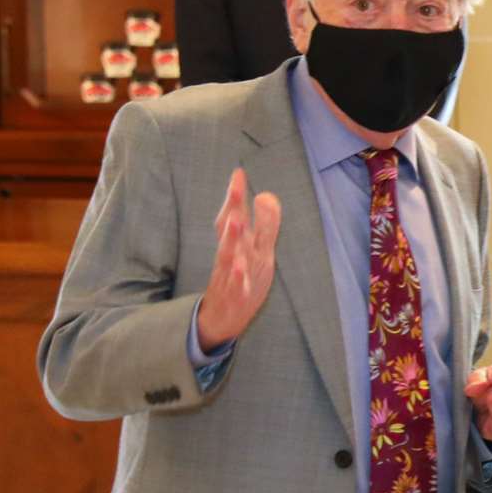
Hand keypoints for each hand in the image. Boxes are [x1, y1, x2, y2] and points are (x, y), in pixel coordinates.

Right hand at [196, 168, 281, 351]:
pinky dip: (237, 277)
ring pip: (228, 255)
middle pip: (230, 230)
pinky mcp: (234, 297)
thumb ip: (265, 224)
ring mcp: (230, 276)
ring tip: (236, 220)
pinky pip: (235, 286)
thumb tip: (267, 195)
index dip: (236, 196)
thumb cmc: (242, 280)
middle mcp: (232, 256)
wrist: (224, 320)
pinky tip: (240, 267)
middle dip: (233, 208)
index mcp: (237, 245)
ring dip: (232, 238)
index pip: (233, 215)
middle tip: (236, 186)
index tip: (239, 172)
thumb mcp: (258, 251)